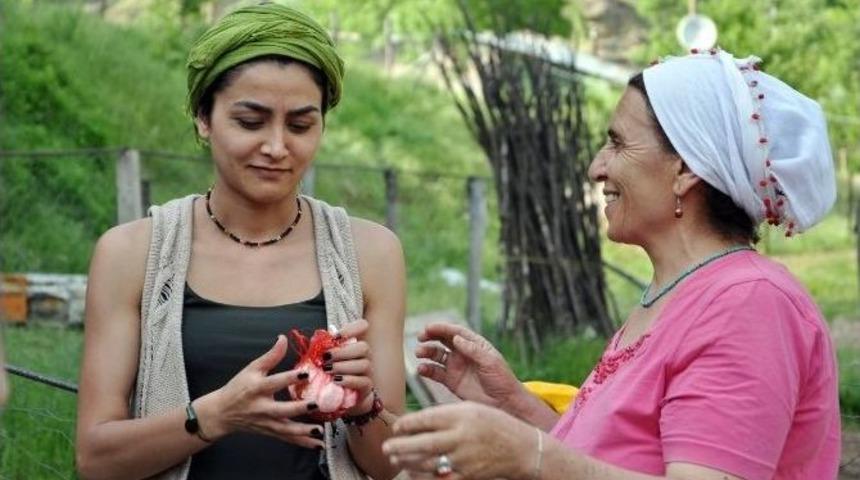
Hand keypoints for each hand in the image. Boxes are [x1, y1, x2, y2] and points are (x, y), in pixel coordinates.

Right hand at [201, 335, 324, 448]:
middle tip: (315, 404)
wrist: (222, 413)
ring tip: (319, 431)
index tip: (305, 373)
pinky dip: (302, 443)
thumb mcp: (251, 368)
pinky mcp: (270, 432)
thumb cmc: (238, 388)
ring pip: (285, 429)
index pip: (274, 382)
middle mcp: (262, 407)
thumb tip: (283, 338)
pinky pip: (287, 439)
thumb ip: (270, 356)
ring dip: (302, 431)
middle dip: (298, 409)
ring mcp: (266, 422)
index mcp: (257, 388)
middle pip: (281, 410)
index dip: (289, 378)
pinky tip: (317, 445)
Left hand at [325, 319, 374, 414]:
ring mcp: (367, 372)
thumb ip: (323, 349)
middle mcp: (364, 357)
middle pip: (363, 347)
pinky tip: (336, 381)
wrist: (344, 401)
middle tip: (325, 357)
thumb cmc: (332, 377)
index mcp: (353, 345)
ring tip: (328, 370)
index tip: (335, 337)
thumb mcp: (326, 361)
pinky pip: (363, 381)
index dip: (352, 328)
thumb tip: (315, 339)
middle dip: (343, 351)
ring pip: (364, 364)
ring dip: (344, 366)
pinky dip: (349, 380)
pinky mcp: (367, 388)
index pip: (362, 326)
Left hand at [382, 402, 539, 479]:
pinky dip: (424, 477)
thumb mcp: (472, 409)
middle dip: (401, 446)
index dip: (407, 424)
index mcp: (462, 415)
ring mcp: (464, 458)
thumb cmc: (495, 425)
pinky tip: (414, 474)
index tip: (397, 426)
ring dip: (408, 462)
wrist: (521, 449)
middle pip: (423, 443)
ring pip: (428, 463)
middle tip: (387, 447)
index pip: (427, 418)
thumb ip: (446, 414)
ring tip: (397, 460)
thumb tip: (418, 422)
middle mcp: (462, 437)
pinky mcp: (468, 476)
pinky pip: (440, 479)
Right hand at [415, 322, 522, 409]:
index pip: (456, 332)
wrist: (505, 403)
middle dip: (430, 336)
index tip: (429, 328)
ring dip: (426, 352)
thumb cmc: (502, 380)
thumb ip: (473, 350)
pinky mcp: (451, 381)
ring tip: (419, 353)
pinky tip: (421, 369)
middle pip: (443, 340)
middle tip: (420, 337)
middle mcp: (463, 353)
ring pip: (436, 355)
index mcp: (475, 345)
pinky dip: (426, 369)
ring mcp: (456, 367)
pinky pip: (435, 373)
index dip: (442, 328)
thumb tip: (457, 338)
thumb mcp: (491, 362)